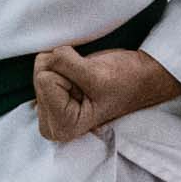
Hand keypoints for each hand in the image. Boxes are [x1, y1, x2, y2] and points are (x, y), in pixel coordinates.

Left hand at [33, 42, 180, 143]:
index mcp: (62, 127)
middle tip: (89, 81)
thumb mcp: (96, 74)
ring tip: (87, 78)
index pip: (45, 81)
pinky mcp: (51, 93)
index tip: (91, 86)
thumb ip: (64, 63)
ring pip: (41, 67)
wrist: (140, 76)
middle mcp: (51, 123)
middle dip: (65, 71)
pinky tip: (79, 77)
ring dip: (66, 65)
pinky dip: (63, 62)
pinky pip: (45, 64)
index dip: (70, 76)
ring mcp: (49, 108)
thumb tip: (48, 54)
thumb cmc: (125, 81)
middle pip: (40, 75)